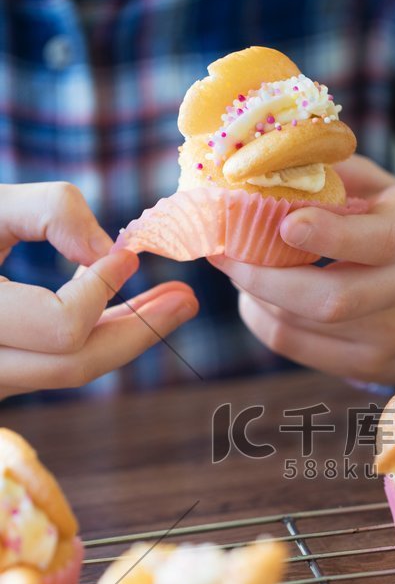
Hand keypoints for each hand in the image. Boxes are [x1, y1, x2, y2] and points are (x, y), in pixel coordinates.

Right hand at [0, 182, 198, 397]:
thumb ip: (49, 211)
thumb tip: (110, 252)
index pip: (59, 327)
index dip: (100, 290)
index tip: (126, 253)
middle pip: (75, 365)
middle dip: (140, 330)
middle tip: (187, 299)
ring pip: (68, 369)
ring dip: (124, 337)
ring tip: (173, 304)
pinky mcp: (0, 372)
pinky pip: (55, 362)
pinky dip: (95, 337)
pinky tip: (128, 310)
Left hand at [209, 156, 394, 383]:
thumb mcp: (384, 188)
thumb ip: (333, 172)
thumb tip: (261, 159)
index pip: (379, 240)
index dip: (330, 235)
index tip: (284, 222)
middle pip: (333, 299)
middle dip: (265, 277)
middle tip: (224, 250)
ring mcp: (394, 336)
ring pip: (304, 325)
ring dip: (257, 295)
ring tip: (236, 265)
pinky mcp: (370, 366)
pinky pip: (296, 346)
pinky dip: (264, 319)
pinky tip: (257, 297)